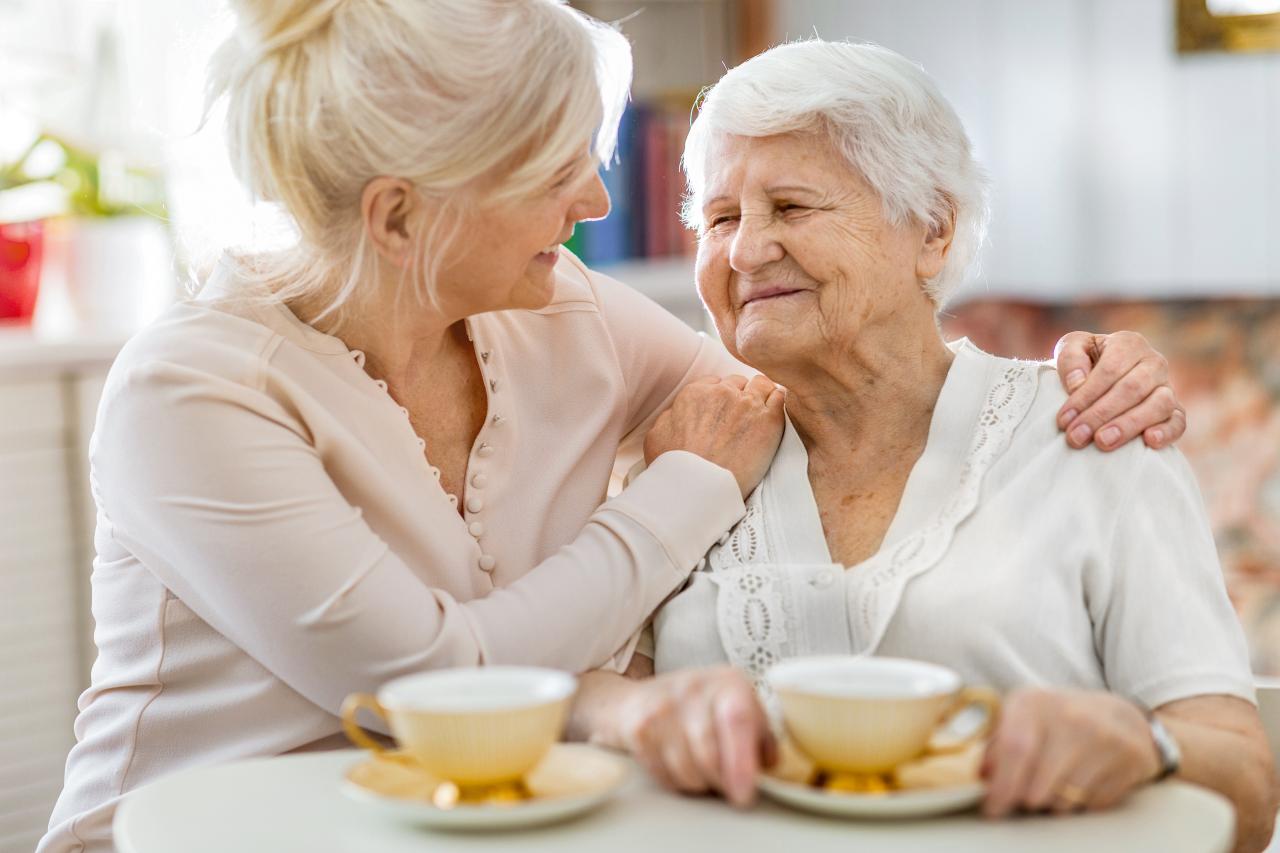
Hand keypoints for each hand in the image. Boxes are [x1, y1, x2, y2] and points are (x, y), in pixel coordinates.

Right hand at [616, 666, 775, 806]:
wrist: (639, 699)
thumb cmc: (701, 710)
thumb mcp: (739, 710)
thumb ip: (761, 736)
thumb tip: (769, 766)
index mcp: (728, 683)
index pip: (737, 720)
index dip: (741, 762)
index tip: (743, 794)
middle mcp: (693, 688)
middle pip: (709, 754)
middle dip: (721, 781)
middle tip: (727, 786)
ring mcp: (661, 707)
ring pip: (686, 769)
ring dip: (699, 783)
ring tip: (703, 770)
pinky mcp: (638, 729)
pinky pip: (664, 775)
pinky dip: (676, 781)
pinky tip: (679, 766)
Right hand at [644, 375, 785, 497]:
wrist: (700, 488)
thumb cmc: (675, 467)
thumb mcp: (657, 436)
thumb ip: (669, 417)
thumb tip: (677, 412)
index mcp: (695, 393)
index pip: (714, 382)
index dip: (718, 397)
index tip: (721, 411)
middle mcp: (723, 393)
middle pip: (737, 383)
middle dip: (738, 395)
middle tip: (739, 416)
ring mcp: (748, 404)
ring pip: (760, 384)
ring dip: (760, 394)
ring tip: (760, 410)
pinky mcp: (769, 420)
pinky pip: (779, 397)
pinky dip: (778, 401)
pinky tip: (775, 412)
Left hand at [982, 688, 1160, 816]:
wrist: (1123, 717)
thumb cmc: (1061, 721)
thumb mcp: (1024, 719)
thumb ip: (998, 744)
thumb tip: (983, 777)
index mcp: (1033, 701)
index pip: (1014, 749)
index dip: (1001, 786)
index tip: (993, 809)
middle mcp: (1070, 715)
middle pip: (1037, 784)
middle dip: (1026, 801)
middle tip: (1026, 797)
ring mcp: (1104, 737)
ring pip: (1064, 800)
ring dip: (1054, 803)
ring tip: (1059, 782)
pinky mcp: (1131, 759)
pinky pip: (1093, 804)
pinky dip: (1084, 802)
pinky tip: (1086, 780)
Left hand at [1053, 331, 1184, 451]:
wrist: (1101, 380)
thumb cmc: (1084, 363)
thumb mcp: (1071, 349)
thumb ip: (1070, 358)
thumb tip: (1078, 382)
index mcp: (1128, 343)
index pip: (1110, 369)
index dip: (1086, 395)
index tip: (1064, 419)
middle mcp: (1153, 363)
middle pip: (1132, 389)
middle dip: (1101, 415)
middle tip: (1076, 437)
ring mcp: (1167, 387)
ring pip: (1159, 404)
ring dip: (1129, 425)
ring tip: (1103, 442)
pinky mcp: (1175, 411)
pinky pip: (1179, 422)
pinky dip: (1167, 432)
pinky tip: (1149, 441)